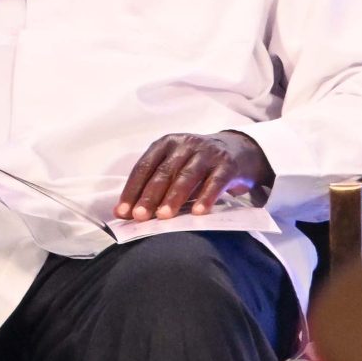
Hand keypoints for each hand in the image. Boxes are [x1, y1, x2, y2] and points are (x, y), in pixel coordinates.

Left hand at [116, 132, 273, 220]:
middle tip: (140, 217)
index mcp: (166, 143)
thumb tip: (125, 213)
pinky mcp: (227, 164)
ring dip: (174, 197)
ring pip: (187, 176)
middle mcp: (186, 144)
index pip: (145, 166)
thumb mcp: (175, 166)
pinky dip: (206, 197)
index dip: (133, 189)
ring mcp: (207, 153)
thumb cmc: (197, 164)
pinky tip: (198, 212)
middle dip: (150, 196)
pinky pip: (215, 182)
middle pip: (164, 172)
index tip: (123, 212)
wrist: (239, 150)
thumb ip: (154, 184)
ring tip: (163, 217)